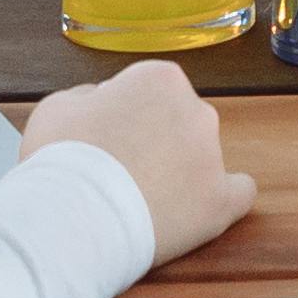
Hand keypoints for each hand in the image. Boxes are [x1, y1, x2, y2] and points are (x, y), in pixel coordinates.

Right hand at [18, 58, 247, 263]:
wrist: (69, 217)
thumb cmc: (59, 159)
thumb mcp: (59, 106)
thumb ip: (89, 97)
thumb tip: (103, 102)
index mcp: (160, 79)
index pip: (148, 91)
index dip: (122, 116)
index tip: (102, 140)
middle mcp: (196, 110)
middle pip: (177, 122)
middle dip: (153, 142)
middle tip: (117, 172)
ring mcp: (212, 157)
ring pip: (201, 158)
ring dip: (178, 172)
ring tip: (137, 202)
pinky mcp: (218, 203)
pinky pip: (237, 193)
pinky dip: (223, 197)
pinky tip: (204, 206)